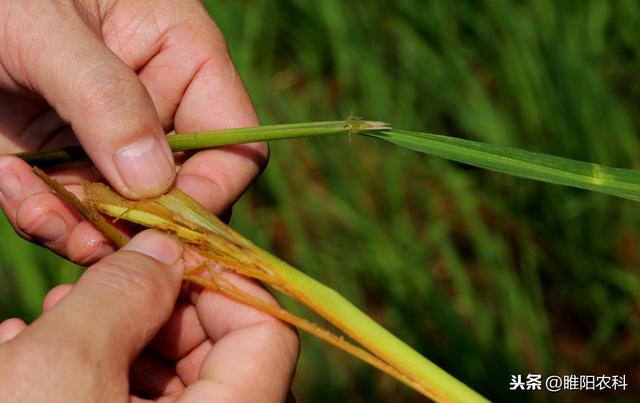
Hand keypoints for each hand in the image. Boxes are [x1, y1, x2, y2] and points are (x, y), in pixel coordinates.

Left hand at [0, 0, 266, 263]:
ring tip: (35, 211)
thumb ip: (106, 99)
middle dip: (137, 225)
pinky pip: (72, 213)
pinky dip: (43, 216)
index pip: (234, 146)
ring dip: (81, 229)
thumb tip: (151, 184)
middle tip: (88, 237)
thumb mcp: (48, 30)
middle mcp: (159, 110)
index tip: (162, 223)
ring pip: (126, 217)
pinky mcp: (66, 162)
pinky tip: (10, 182)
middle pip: (182, 195)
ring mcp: (111, 141)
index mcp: (186, 61)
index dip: (211, 192)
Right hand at [0, 230, 298, 401]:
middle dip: (155, 310)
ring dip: (114, 342)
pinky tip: (32, 360)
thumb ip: (123, 295)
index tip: (164, 254)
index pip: (268, 335)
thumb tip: (165, 247)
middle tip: (97, 284)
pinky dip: (93, 383)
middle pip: (219, 358)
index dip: (219, 282)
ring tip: (50, 319)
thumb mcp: (58, 371)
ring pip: (170, 388)